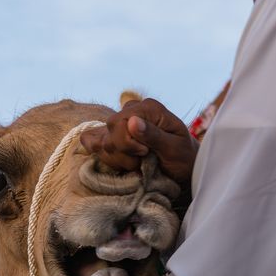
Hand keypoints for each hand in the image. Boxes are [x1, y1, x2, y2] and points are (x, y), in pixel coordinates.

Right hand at [80, 97, 196, 185]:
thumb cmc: (183, 158)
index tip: (146, 153)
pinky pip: (91, 141)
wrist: (183, 167)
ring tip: (137, 164)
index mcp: (149, 108)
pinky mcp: (113, 137)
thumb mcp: (174, 148)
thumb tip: (132, 121)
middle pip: (109, 130)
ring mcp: (121, 124)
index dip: (128, 143)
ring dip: (117, 159)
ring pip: (101, 142)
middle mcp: (132, 111)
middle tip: (142, 159)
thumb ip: (154, 135)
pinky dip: (102, 155)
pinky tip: (120, 162)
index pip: (120, 122)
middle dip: (123, 152)